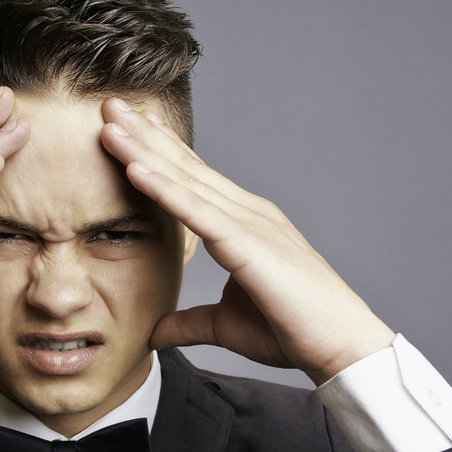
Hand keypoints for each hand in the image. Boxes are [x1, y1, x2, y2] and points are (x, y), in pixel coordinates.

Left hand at [99, 99, 393, 385]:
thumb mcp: (225, 326)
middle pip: (185, 167)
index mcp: (244, 225)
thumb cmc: (293, 331)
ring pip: (186, 180)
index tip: (126, 128)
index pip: (193, 179)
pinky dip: (165, 189)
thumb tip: (154, 332)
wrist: (341, 347)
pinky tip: (136, 169)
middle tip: (109, 105)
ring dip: (145, 150)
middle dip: (144, 135)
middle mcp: (247, 213)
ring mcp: (250, 224)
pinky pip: (198, 213)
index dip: (159, 150)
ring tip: (110, 123)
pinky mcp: (249, 245)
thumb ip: (188, 323)